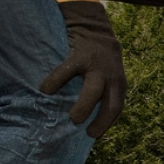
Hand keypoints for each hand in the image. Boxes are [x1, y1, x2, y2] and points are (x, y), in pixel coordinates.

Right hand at [39, 1, 125, 137]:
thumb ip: (101, 94)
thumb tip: (85, 121)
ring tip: (73, 118)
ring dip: (84, 107)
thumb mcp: (107, 77)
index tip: (94, 136)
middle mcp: (112, 77)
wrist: (94, 27)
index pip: (117, 108)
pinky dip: (56, 81)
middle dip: (102, 120)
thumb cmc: (97, 61)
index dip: (108, 123)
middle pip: (112, 103)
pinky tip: (45, 91)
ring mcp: (98, 66)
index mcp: (118, 84)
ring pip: (94, 90)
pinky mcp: (81, 55)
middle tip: (88, 133)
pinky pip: (67, 71)